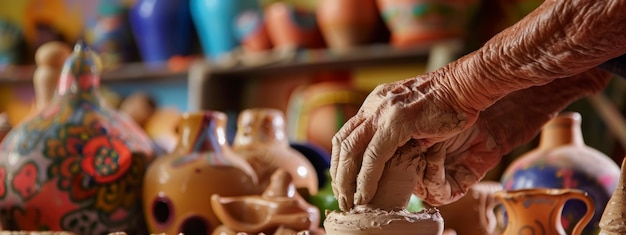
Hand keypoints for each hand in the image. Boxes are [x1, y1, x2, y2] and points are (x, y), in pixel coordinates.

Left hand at [331, 68, 609, 209]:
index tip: (342, 180)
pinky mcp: (396, 122)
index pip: (347, 134)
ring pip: (353, 151)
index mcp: (375, 102)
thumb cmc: (448, 104)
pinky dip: (367, 177)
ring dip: (348, 179)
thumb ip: (398, 131)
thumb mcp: (414, 115)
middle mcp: (374, 105)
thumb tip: (391, 156)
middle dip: (339, 173)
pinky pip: (374, 156)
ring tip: (351, 200)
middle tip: (341, 197)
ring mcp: (383, 111)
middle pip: (343, 143)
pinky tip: (366, 193)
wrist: (466, 86)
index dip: (340, 160)